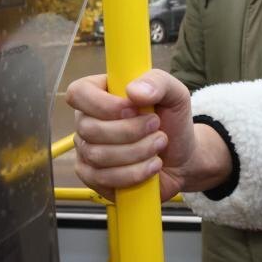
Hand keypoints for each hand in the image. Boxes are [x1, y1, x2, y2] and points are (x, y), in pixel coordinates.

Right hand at [68, 70, 202, 200]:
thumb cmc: (172, 121)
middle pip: (90, 128)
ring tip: (158, 144)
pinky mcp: (93, 177)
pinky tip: (152, 166)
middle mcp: (87, 121)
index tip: (133, 108)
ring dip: (137, 151)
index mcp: (99, 92)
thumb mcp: (174, 93)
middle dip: (131, 131)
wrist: (182, 158)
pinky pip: (103, 178)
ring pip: (98, 155)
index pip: (78, 93)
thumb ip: (157, 82)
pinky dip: (134, 173)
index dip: (103, 104)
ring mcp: (86, 150)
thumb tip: (133, 91)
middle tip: (156, 127)